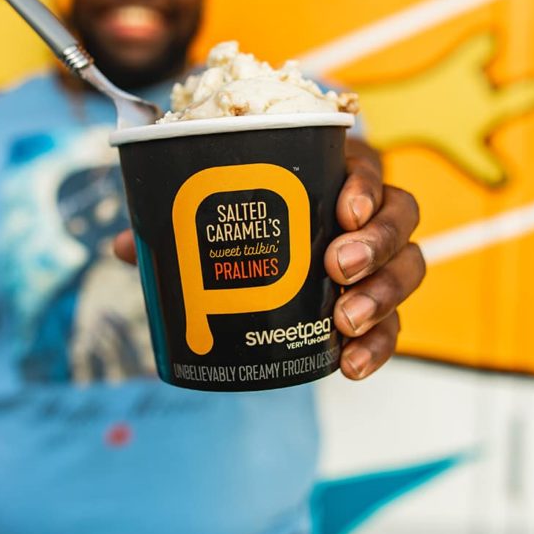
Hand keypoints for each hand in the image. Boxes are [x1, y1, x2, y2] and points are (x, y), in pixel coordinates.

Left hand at [112, 138, 424, 380]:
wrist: (264, 248)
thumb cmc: (245, 215)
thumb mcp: (216, 209)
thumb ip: (177, 222)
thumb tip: (125, 247)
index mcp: (334, 172)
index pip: (367, 167)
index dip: (366, 184)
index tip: (345, 207)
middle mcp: (368, 212)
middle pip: (401, 216)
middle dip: (377, 243)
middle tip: (338, 267)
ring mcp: (378, 260)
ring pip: (408, 268)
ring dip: (383, 295)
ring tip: (345, 321)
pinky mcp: (377, 305)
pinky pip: (394, 324)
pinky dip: (378, 346)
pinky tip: (352, 366)